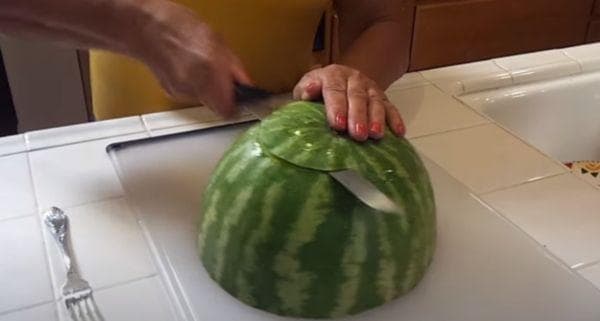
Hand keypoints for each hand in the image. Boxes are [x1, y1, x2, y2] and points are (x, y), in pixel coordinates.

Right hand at [134, 2, 251, 116]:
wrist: (145, 28)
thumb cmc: (179, 27)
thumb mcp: (218, 42)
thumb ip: (235, 68)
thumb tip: (246, 84)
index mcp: (209, 71)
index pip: (228, 109)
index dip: (237, 104)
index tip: (243, 98)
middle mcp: (194, 86)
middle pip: (217, 107)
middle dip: (224, 96)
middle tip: (225, 81)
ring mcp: (181, 93)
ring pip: (205, 102)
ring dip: (209, 90)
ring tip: (204, 70)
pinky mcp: (172, 93)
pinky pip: (192, 95)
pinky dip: (195, 86)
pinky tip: (191, 70)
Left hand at [293, 64, 404, 140]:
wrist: (338, 80)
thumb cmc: (318, 92)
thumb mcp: (305, 89)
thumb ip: (304, 92)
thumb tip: (308, 91)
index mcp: (332, 76)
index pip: (335, 90)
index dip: (336, 107)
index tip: (337, 124)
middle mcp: (353, 78)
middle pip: (357, 97)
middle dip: (358, 116)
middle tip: (358, 135)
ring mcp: (370, 87)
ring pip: (375, 102)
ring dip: (377, 119)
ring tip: (376, 135)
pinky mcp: (382, 98)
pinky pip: (390, 107)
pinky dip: (396, 119)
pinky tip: (399, 133)